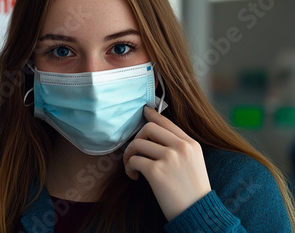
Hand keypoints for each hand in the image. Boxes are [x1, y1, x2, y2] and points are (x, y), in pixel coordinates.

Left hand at [123, 106, 211, 220]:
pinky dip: (129, 168)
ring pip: (137, 144)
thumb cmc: (192, 191)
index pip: (167, 122)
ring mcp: (169, 158)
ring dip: (129, 155)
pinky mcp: (157, 172)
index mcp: (191, 144)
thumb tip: (154, 136)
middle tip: (135, 152)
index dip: (152, 115)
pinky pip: (134, 160)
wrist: (198, 213)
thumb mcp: (194, 162)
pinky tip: (134, 176)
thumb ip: (179, 147)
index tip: (144, 112)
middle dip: (137, 138)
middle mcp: (181, 147)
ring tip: (132, 167)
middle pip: (149, 128)